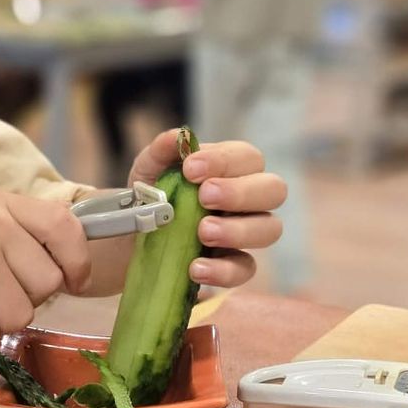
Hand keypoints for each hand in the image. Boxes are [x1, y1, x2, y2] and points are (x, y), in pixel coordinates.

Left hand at [129, 130, 283, 288]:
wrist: (133, 237)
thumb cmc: (152, 195)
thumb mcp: (149, 169)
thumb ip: (162, 150)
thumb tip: (178, 137)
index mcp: (233, 169)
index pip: (248, 157)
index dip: (225, 161)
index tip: (190, 169)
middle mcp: (249, 199)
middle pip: (274, 190)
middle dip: (241, 192)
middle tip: (205, 196)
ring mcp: (246, 234)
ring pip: (269, 229)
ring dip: (238, 230)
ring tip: (203, 232)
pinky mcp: (234, 266)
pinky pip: (245, 269)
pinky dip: (223, 270)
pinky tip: (194, 267)